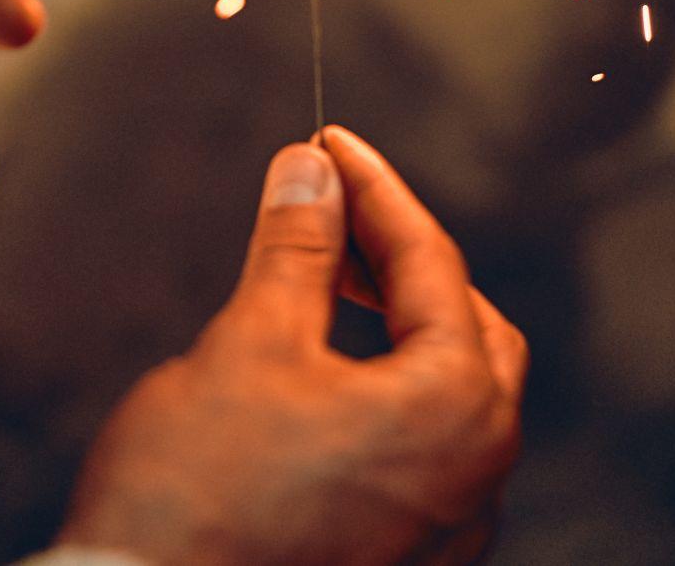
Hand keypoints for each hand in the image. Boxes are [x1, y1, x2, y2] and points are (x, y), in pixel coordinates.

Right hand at [61, 126, 525, 565]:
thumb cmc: (197, 506)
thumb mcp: (252, 341)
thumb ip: (298, 247)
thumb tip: (312, 177)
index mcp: (457, 407)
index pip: (432, 261)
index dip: (375, 190)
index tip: (334, 149)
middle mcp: (477, 472)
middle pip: (466, 324)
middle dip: (403, 260)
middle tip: (338, 211)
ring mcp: (448, 528)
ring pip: (452, 394)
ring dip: (399, 330)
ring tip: (331, 284)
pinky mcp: (409, 560)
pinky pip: (425, 456)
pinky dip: (390, 399)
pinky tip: (334, 378)